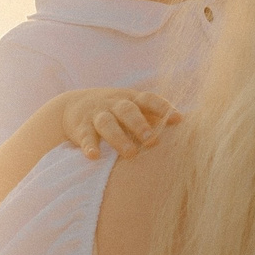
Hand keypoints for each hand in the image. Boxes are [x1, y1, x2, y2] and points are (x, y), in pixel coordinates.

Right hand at [60, 88, 179, 158]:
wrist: (71, 105)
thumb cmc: (112, 110)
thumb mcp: (131, 106)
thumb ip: (153, 115)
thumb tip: (183, 125)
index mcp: (130, 99)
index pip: (148, 99)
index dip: (162, 108)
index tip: (178, 119)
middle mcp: (113, 104)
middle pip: (127, 110)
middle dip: (140, 124)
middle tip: (151, 140)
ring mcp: (96, 114)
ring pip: (107, 123)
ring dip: (119, 138)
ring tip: (130, 153)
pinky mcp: (80, 127)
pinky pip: (85, 136)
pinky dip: (89, 145)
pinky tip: (94, 156)